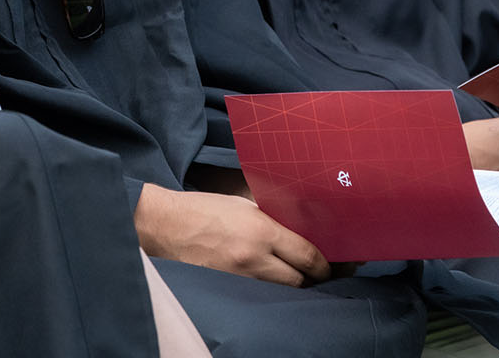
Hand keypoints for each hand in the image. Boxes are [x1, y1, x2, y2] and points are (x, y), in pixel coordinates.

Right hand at [134, 183, 330, 286]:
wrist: (164, 226)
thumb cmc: (203, 210)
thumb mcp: (242, 204)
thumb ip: (272, 218)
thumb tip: (301, 229)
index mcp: (261, 229)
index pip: (308, 255)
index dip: (327, 264)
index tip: (334, 264)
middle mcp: (255, 257)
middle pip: (301, 280)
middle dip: (315, 278)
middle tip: (323, 273)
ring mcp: (241, 277)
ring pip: (284, 291)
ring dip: (295, 285)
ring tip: (301, 277)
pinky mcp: (229, 288)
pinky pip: (262, 294)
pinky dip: (272, 290)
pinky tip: (275, 282)